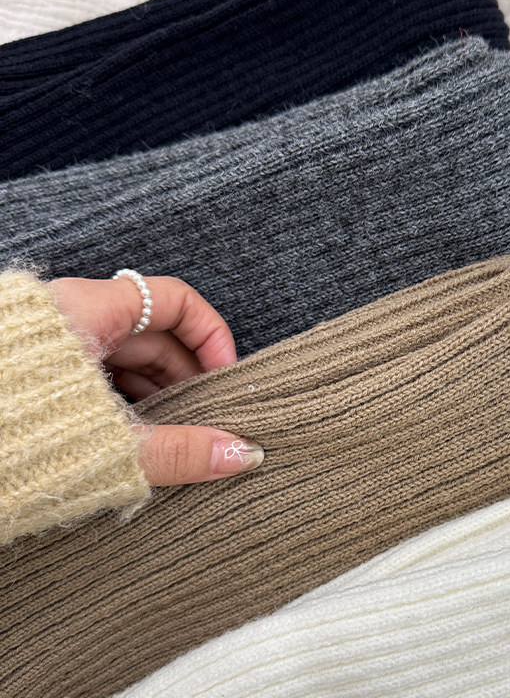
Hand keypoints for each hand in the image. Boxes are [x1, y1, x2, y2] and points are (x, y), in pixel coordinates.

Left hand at [50, 275, 262, 485]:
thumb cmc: (7, 437)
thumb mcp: (108, 443)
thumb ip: (181, 449)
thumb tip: (242, 453)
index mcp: (86, 312)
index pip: (174, 299)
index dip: (210, 334)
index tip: (227, 375)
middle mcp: (70, 318)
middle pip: (153, 332)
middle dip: (189, 373)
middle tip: (210, 416)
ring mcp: (51, 346)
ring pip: (125, 356)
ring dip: (159, 392)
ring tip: (178, 434)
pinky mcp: (38, 374)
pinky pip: (98, 376)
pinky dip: (126, 401)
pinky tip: (138, 437)